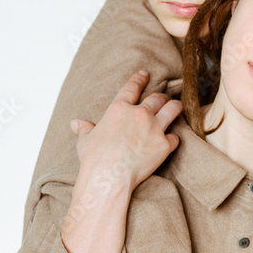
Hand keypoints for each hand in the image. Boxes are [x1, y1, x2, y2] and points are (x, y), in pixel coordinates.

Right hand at [70, 69, 182, 200]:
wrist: (108, 177)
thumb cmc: (94, 158)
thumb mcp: (85, 140)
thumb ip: (84, 128)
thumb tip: (75, 124)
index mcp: (119, 108)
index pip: (132, 88)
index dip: (139, 79)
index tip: (144, 74)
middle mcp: (139, 114)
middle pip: (156, 98)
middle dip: (161, 97)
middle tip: (163, 98)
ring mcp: (154, 128)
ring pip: (172, 110)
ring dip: (175, 107)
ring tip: (177, 106)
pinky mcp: (164, 145)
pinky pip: (174, 137)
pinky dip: (173, 139)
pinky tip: (171, 140)